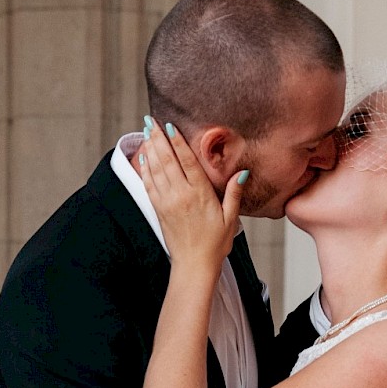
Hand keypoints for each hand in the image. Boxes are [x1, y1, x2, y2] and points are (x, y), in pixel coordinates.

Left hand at [139, 120, 248, 278]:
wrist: (194, 266)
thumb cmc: (215, 244)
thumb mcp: (230, 218)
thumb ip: (234, 193)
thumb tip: (242, 173)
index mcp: (200, 194)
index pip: (186, 161)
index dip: (177, 142)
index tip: (170, 126)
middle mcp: (181, 195)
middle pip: (167, 160)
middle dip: (158, 139)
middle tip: (152, 121)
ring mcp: (167, 202)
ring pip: (155, 169)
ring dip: (150, 149)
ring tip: (147, 132)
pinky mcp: (159, 210)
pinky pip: (149, 184)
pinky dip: (145, 168)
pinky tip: (144, 157)